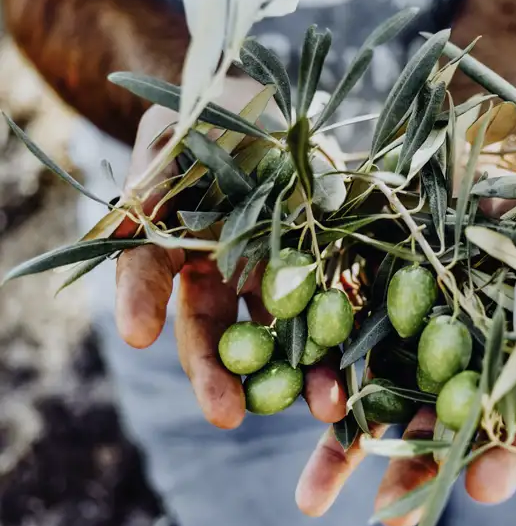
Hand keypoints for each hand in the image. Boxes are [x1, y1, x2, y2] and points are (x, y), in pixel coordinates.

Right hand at [113, 78, 347, 428]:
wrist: (273, 110)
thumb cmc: (211, 116)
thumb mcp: (174, 133)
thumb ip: (154, 171)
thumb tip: (137, 207)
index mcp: (178, 247)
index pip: (151, 282)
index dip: (140, 304)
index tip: (137, 332)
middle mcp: (226, 274)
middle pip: (218, 335)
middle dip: (221, 377)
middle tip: (227, 415)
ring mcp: (280, 276)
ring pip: (285, 336)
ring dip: (304, 375)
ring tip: (325, 407)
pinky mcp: (329, 267)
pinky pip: (340, 307)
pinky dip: (353, 338)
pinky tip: (369, 366)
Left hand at [295, 165, 515, 522]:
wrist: (471, 167)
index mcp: (507, 365)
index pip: (511, 426)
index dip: (500, 458)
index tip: (480, 485)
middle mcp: (455, 367)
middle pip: (438, 433)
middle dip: (417, 474)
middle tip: (395, 514)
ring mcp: (404, 347)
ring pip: (381, 409)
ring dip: (350, 453)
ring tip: (316, 502)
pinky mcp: (359, 321)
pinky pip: (333, 364)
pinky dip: (315, 396)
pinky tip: (302, 447)